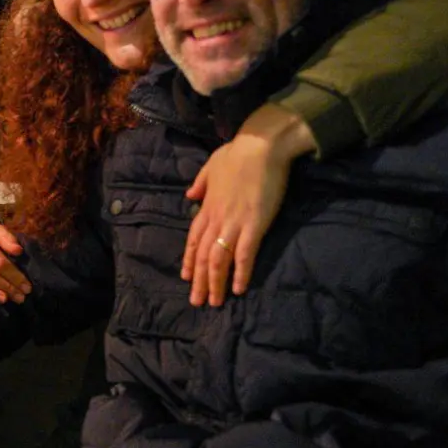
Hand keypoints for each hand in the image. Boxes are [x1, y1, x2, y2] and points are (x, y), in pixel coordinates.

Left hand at [183, 103, 314, 306]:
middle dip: (198, 280)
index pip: (192, 239)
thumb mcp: (211, 166)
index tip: (186, 277)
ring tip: (214, 302)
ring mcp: (234, 222)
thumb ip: (200, 183)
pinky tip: (239, 289)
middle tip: (196, 301)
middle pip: (202, 255)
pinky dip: (240, 273)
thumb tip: (190, 195)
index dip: (189, 260)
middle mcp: (215, 218)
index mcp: (206, 206)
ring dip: (215, 283)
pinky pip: (244, 254)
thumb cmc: (238, 154)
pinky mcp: (254, 224)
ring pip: (218, 259)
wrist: (260, 146)